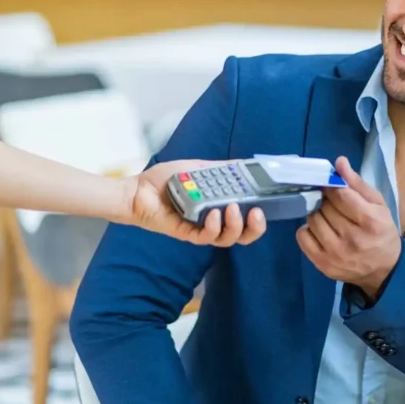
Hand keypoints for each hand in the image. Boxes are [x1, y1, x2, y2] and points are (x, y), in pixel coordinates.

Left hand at [118, 159, 266, 245]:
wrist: (138, 189)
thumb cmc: (165, 180)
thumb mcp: (197, 167)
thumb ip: (219, 168)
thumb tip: (243, 164)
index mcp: (220, 207)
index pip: (247, 219)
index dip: (259, 217)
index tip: (265, 203)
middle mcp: (214, 222)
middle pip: (243, 235)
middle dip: (255, 228)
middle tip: (256, 213)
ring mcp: (201, 229)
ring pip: (227, 239)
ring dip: (234, 226)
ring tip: (232, 208)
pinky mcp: (187, 234)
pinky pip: (205, 237)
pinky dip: (212, 227)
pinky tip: (213, 213)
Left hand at [296, 156, 400, 297]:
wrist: (383, 269)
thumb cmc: (381, 232)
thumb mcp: (378, 205)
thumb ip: (358, 184)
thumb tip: (339, 162)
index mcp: (370, 221)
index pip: (340, 194)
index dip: (332, 186)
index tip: (332, 187)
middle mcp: (352, 238)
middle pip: (325, 207)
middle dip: (327, 202)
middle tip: (334, 206)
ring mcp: (335, 253)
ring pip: (312, 220)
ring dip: (318, 215)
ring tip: (328, 218)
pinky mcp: (322, 264)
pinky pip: (302, 237)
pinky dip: (308, 230)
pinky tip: (320, 231)